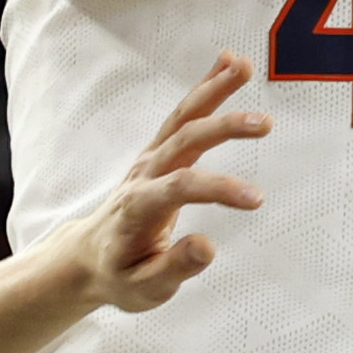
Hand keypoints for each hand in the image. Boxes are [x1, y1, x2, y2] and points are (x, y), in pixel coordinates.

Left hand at [57, 54, 269, 311]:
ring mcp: (149, 159)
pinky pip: (183, 116)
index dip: (218, 189)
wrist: (89, 257)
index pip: (180, 188)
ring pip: (182, 118)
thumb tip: (208, 247)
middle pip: (182, 140)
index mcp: (138, 207)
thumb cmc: (120, 275)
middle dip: (222, 128)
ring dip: (212, 90)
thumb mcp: (142, 289)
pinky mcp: (159, 153)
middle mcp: (143, 175)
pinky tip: (229, 64)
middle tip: (264, 123)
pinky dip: (206, 88)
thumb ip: (174, 268)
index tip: (256, 200)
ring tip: (244, 66)